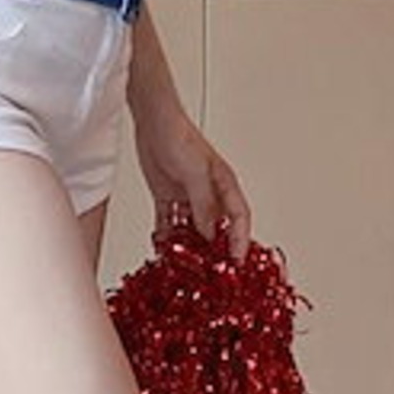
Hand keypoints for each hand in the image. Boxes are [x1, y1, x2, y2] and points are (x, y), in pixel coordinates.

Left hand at [132, 104, 252, 260]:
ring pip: (191, 229)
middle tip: (209, 270)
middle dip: (213, 249)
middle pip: (216, 227)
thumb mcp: (195, 173)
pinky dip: (166, 236)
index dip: (241, 241)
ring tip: (183, 264)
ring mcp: (187, 196)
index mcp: (224, 185)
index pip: (239, 218)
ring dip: (188, 246)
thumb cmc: (179, 137)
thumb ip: (203, 205)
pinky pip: (169, 222)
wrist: (152, 123)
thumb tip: (210, 234)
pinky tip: (162, 249)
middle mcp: (208, 193)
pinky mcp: (167, 196)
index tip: (237, 262)